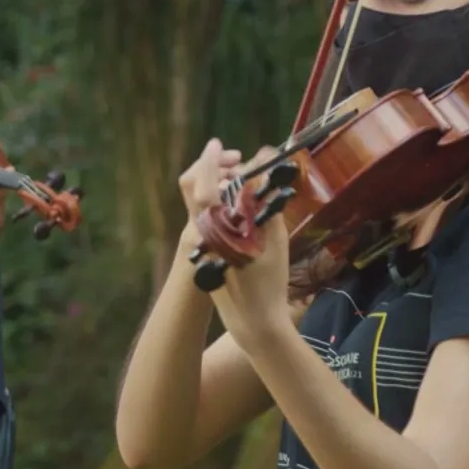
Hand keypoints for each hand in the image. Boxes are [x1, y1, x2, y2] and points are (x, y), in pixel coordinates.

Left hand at [184, 141, 291, 344]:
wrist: (253, 323)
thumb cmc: (269, 284)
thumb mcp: (274, 241)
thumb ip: (264, 204)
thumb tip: (261, 174)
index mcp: (217, 230)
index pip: (205, 186)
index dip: (211, 161)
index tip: (219, 145)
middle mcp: (202, 234)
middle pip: (194, 187)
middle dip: (215, 169)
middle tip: (239, 163)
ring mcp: (201, 243)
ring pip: (201, 202)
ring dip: (219, 185)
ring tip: (245, 182)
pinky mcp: (204, 251)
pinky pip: (206, 216)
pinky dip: (220, 203)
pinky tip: (241, 205)